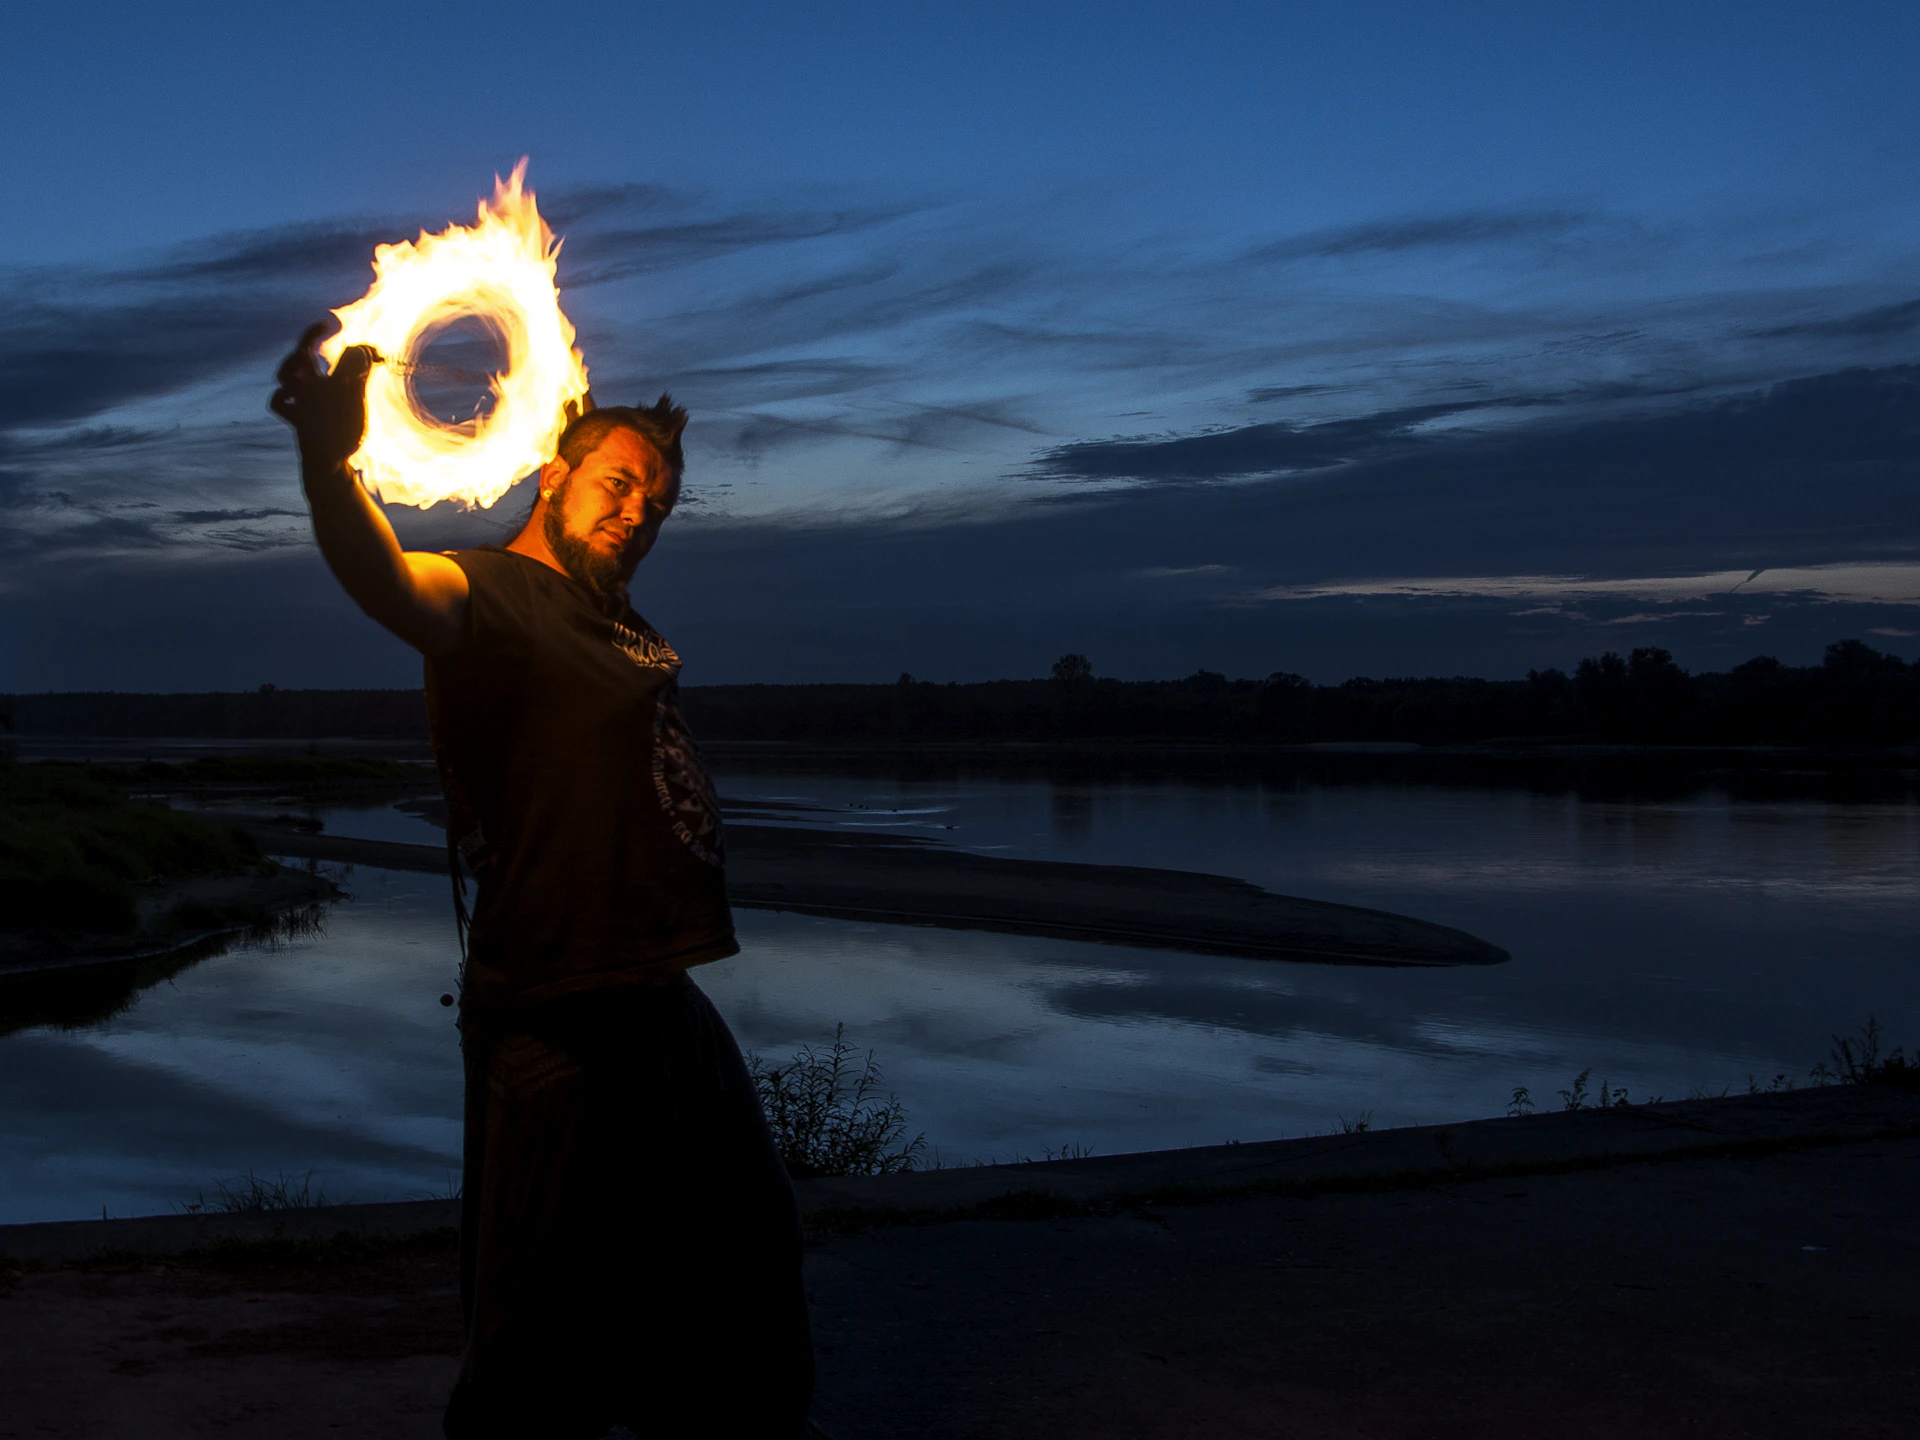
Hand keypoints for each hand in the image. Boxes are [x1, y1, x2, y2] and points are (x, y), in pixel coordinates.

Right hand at [269, 321, 381, 469]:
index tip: (324, 322)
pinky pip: (278, 404)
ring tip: (304, 365)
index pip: (310, 350)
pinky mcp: (298, 421)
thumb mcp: (355, 397)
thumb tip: (369, 348)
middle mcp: (307, 390)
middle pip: (295, 359)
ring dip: (291, 367)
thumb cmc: (342, 428)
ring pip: (284, 378)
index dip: (313, 333)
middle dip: (301, 347)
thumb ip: (360, 372)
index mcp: (319, 381)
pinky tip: (293, 394)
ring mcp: (301, 405)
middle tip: (313, 345)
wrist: (332, 461)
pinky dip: (282, 396)